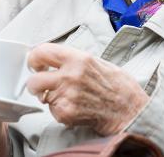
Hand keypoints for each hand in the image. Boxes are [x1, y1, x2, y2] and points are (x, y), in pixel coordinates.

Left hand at [26, 43, 148, 135]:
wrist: (129, 109)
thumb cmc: (116, 85)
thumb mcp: (96, 61)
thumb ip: (72, 58)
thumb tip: (51, 58)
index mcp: (77, 58)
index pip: (42, 52)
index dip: (34, 58)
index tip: (35, 62)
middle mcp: (70, 76)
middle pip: (34, 79)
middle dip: (35, 83)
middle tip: (41, 83)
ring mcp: (68, 96)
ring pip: (42, 97)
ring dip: (50, 97)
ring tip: (67, 96)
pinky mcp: (67, 113)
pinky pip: (52, 110)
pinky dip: (59, 109)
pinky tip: (74, 106)